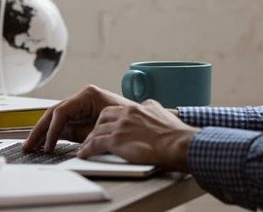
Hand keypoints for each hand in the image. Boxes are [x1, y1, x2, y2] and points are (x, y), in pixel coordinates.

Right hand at [23, 85, 136, 152]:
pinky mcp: (84, 114)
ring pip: (56, 117)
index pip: (61, 112)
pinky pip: (65, 123)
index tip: (47, 145)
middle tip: (28, 145)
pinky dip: (54, 133)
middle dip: (39, 130)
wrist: (147, 126)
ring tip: (32, 146)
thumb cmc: (129, 123)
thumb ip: (78, 134)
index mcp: (88, 95)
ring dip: (43, 132)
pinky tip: (45, 143)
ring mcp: (82, 104)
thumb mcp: (100, 131)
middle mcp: (83, 96)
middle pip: (54, 113)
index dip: (50, 130)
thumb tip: (57, 139)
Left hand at [78, 99, 198, 171]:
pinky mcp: (116, 141)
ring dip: (89, 140)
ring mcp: (120, 127)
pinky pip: (95, 144)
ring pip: (96, 131)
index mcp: (135, 108)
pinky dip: (87, 150)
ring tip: (85, 147)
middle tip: (92, 136)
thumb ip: (151, 108)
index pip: (114, 111)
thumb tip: (149, 106)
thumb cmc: (175, 134)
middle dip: (96, 128)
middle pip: (101, 119)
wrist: (178, 144)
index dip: (107, 120)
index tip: (104, 127)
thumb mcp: (161, 112)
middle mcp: (125, 115)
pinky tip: (84, 154)